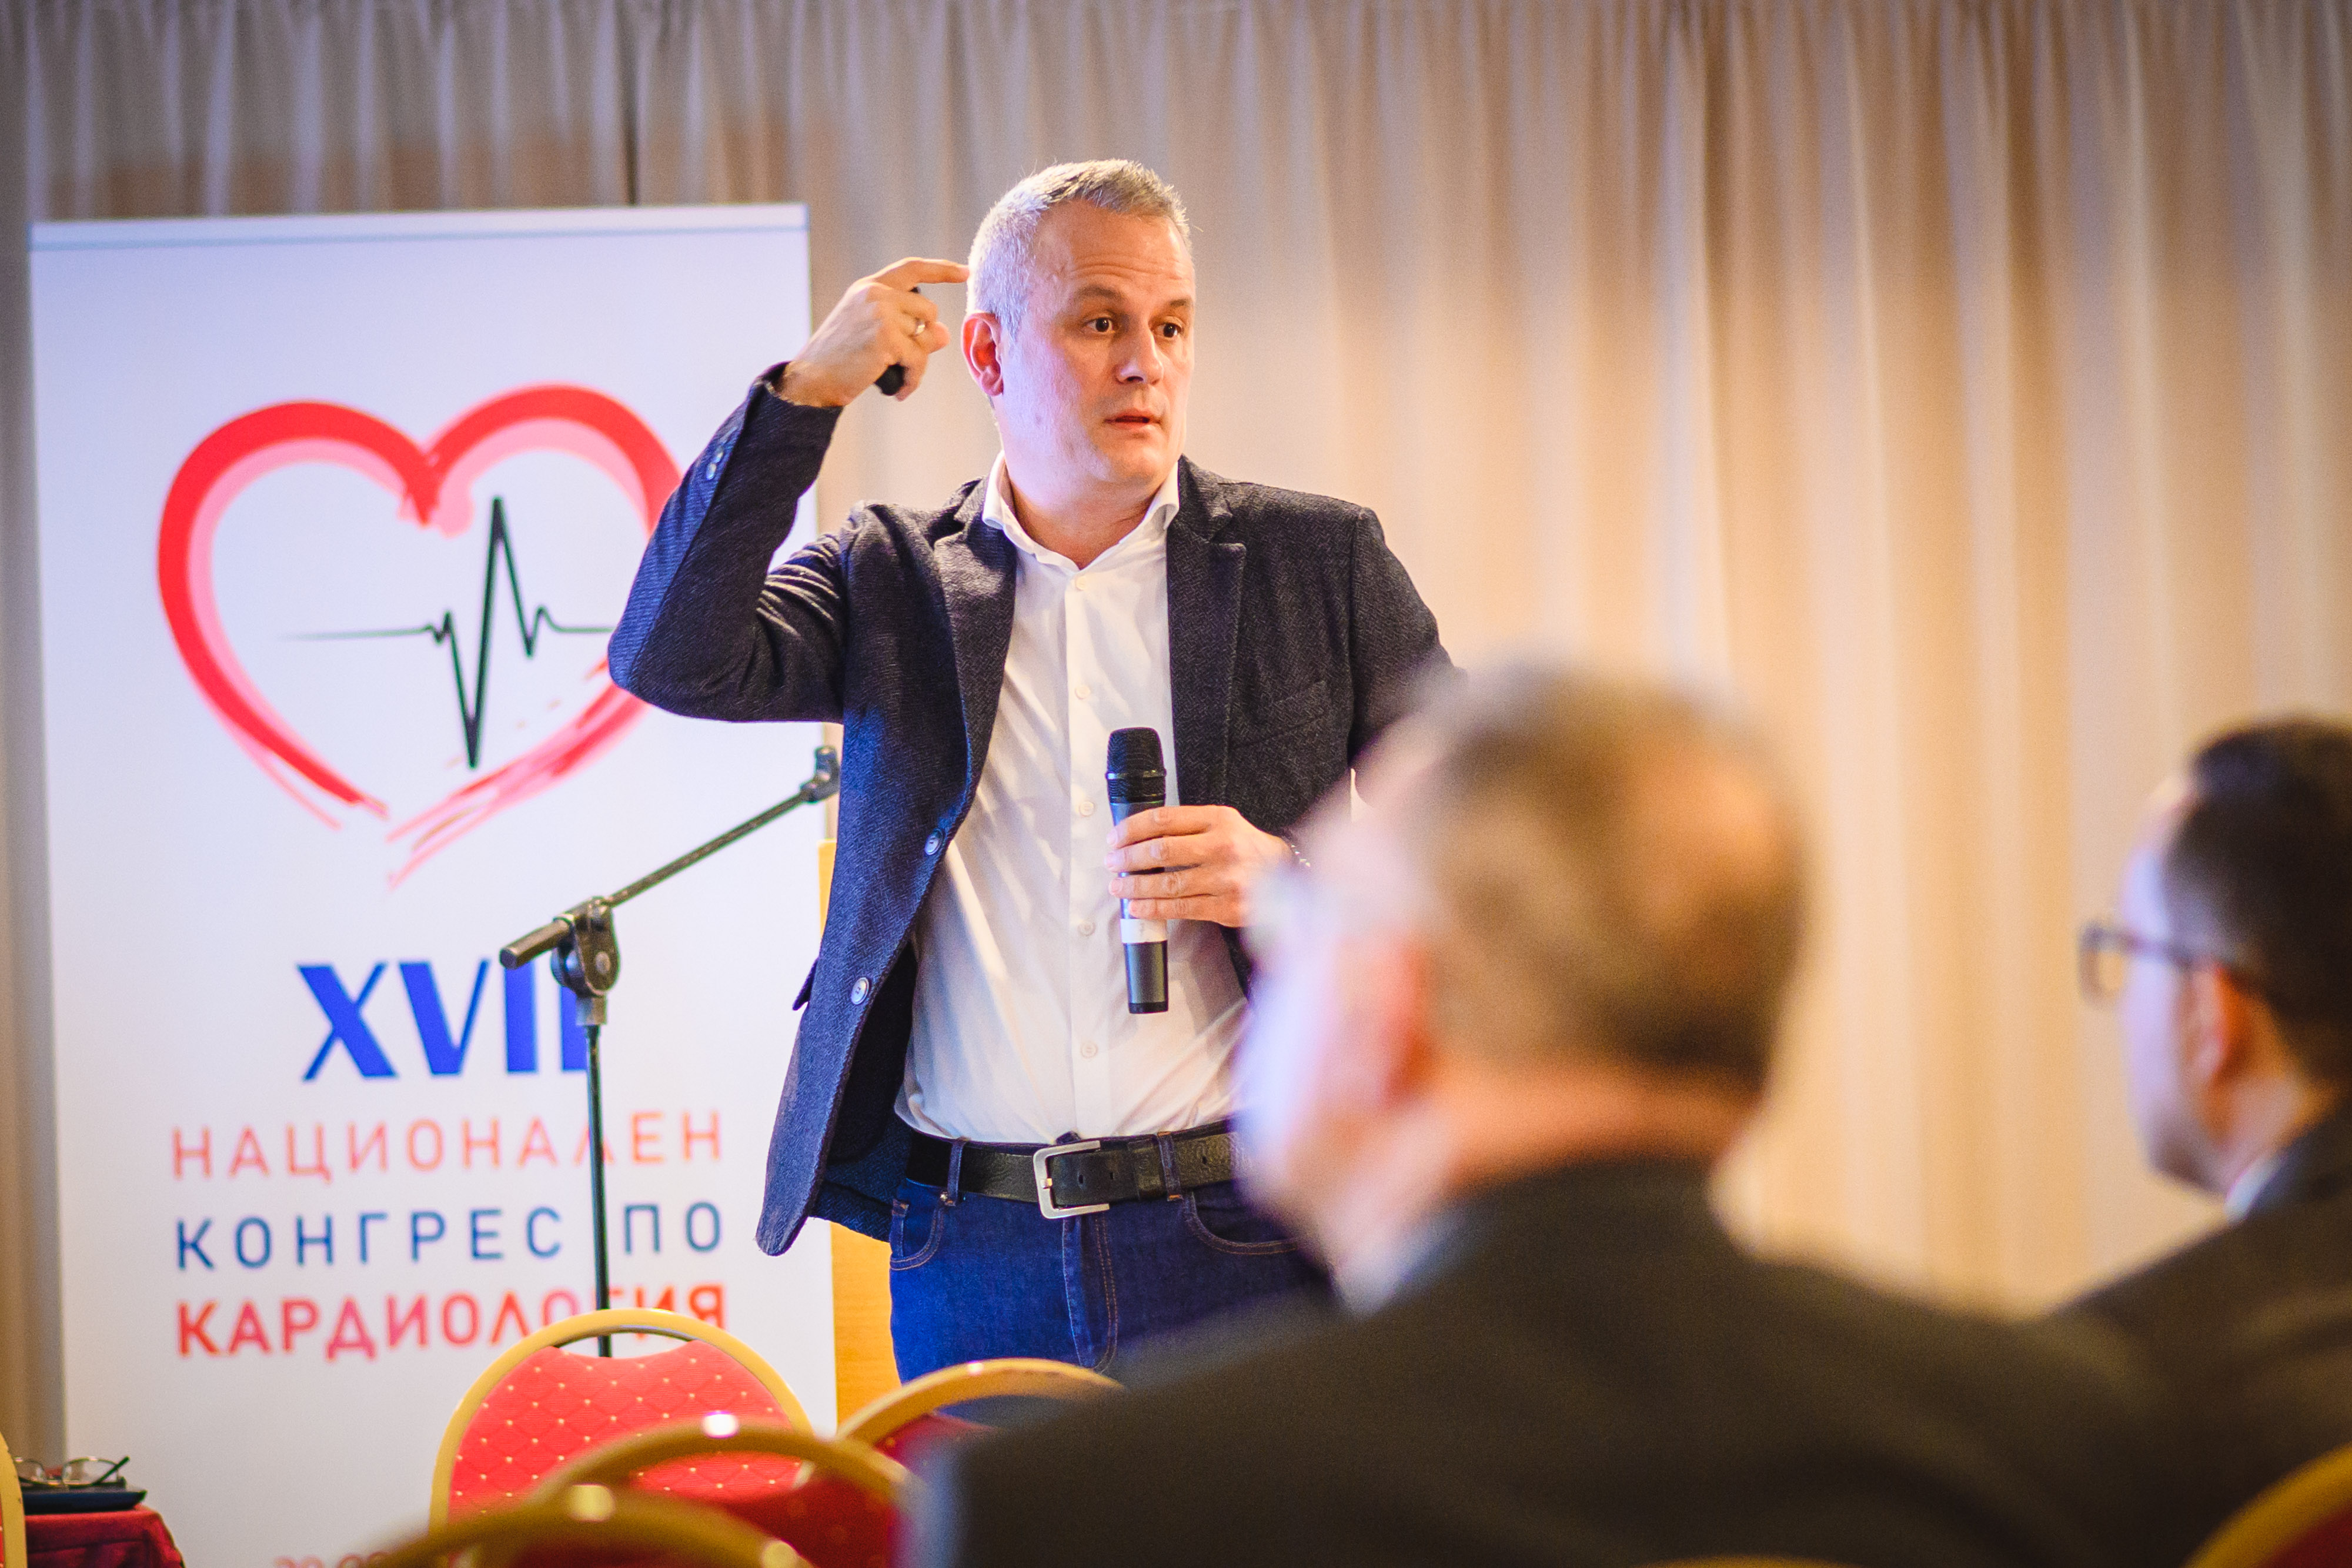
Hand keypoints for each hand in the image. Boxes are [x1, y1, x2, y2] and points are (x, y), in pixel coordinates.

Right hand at [778, 257, 968, 406]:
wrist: (811, 379)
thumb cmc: (840, 360)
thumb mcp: (874, 336)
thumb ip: (909, 329)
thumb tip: (943, 332)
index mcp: (869, 287)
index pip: (912, 269)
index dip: (941, 269)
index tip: (964, 271)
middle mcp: (875, 293)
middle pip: (928, 309)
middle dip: (924, 336)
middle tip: (904, 359)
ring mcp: (881, 312)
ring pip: (925, 336)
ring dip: (916, 361)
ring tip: (896, 374)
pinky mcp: (886, 337)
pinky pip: (918, 360)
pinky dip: (913, 379)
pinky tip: (901, 392)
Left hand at [1105, 806, 1292, 927]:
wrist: (1284, 874)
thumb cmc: (1244, 847)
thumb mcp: (1222, 823)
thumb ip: (1187, 826)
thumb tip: (1138, 838)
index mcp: (1218, 819)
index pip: (1164, 820)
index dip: (1132, 829)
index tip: (1115, 838)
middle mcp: (1223, 846)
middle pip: (1162, 851)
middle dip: (1128, 858)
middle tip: (1112, 862)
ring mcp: (1226, 878)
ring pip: (1168, 884)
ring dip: (1135, 886)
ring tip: (1118, 886)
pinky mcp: (1227, 907)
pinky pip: (1180, 909)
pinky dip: (1153, 909)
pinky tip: (1136, 907)